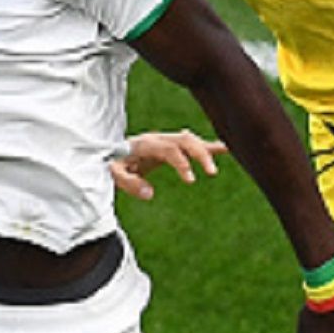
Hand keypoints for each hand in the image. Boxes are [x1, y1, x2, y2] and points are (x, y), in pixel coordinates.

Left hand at [110, 129, 226, 200]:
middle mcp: (158, 139)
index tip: (191, 180)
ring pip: (190, 140)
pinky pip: (191, 144)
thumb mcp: (112, 174)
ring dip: (206, 149)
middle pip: (184, 140)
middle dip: (200, 154)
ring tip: (226, 152)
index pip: (169, 150)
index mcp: (145, 144)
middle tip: (211, 173)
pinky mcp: (170, 146)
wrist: (107, 151)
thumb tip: (150, 193)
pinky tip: (226, 148)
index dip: (182, 163)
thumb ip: (128, 183)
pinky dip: (208, 146)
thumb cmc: (110, 162)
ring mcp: (165, 141)